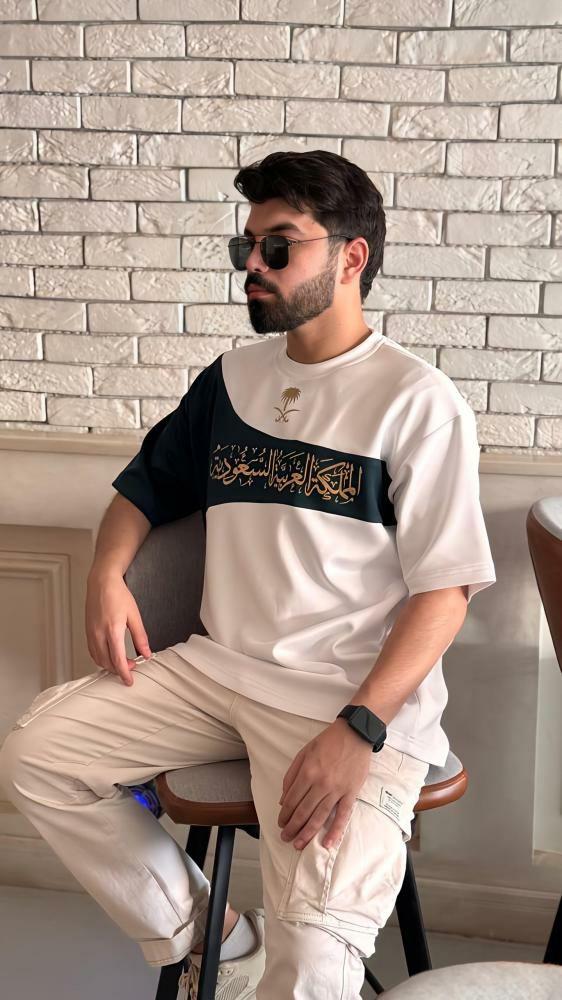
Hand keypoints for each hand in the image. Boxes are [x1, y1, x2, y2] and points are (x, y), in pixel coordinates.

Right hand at [85, 572, 151, 686]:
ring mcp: (91, 633)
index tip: (130, 681)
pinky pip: (92, 652)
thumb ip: (140, 637)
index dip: (124, 673)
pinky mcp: (87, 632)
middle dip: (119, 670)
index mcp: (112, 630)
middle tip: (132, 668)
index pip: (117, 659)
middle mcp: (98, 634)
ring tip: (122, 663)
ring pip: (98, 659)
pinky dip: (101, 659)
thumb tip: (146, 653)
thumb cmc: (118, 595)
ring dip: (109, 666)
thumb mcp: (134, 615)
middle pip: (107, 662)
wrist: (101, 582)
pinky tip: (109, 656)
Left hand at [277, 717, 371, 851]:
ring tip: (298, 844)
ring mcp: (337, 790)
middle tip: (285, 837)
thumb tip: (284, 799)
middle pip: (303, 811)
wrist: (355, 734)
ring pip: (320, 817)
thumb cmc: (328, 742)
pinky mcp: (351, 793)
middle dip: (292, 827)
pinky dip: (335, 831)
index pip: (292, 800)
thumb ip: (292, 775)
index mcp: (308, 772)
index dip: (285, 814)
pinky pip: (343, 815)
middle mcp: (321, 783)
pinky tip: (328, 843)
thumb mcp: (304, 752)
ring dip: (307, 833)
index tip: (281, 823)